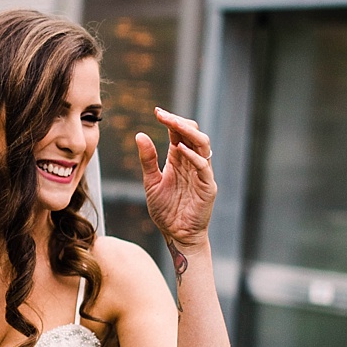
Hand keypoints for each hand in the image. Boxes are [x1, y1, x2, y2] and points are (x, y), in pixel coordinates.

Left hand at [135, 108, 215, 252]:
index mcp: (179, 159)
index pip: (179, 132)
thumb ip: (148, 160)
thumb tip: (139, 135)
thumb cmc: (166, 210)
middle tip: (163, 114)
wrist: (176, 235)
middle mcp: (192, 162)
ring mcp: (202, 173)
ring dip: (189, 132)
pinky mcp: (207, 186)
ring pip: (203, 145)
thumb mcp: (151, 182)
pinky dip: (194, 156)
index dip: (170, 120)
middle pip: (193, 133)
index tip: (157, 111)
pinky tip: (180, 149)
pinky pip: (204, 167)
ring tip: (173, 123)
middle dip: (179, 121)